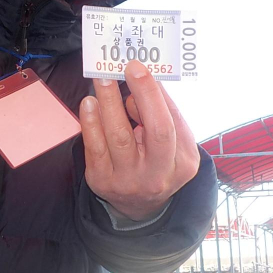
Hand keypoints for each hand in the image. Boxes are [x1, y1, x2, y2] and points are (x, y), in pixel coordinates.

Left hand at [79, 60, 199, 220]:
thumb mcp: (174, 144)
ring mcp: (128, 182)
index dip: (153, 95)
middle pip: (153, 133)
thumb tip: (144, 83)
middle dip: (137, 96)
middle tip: (121, 70)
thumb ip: (164, 115)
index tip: (138, 68)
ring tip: (101, 80)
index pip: (170, 124)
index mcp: (183, 163)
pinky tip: (88, 104)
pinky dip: (90, 123)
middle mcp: (158, 175)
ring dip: (109, 104)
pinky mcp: (102, 182)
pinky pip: (95, 149)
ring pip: (119, 138)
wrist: (139, 204)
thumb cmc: (158, 161)